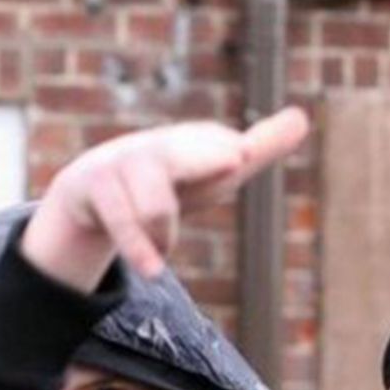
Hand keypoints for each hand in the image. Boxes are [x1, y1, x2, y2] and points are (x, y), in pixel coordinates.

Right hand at [20, 106, 308, 293]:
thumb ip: (257, 148)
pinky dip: (139, 248)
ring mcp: (122, 164)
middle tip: (235, 160)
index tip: (240, 156)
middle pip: (180, 156)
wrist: (87, 189)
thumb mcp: (209, 168)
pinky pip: (122, 222)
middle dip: (204, 159)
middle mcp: (156, 147)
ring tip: (158, 254)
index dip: (222, 153)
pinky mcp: (94, 186)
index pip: (213, 146)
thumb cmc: (162, 178)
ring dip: (162, 234)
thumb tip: (302, 118)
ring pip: (154, 206)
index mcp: (191, 142)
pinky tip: (154, 270)